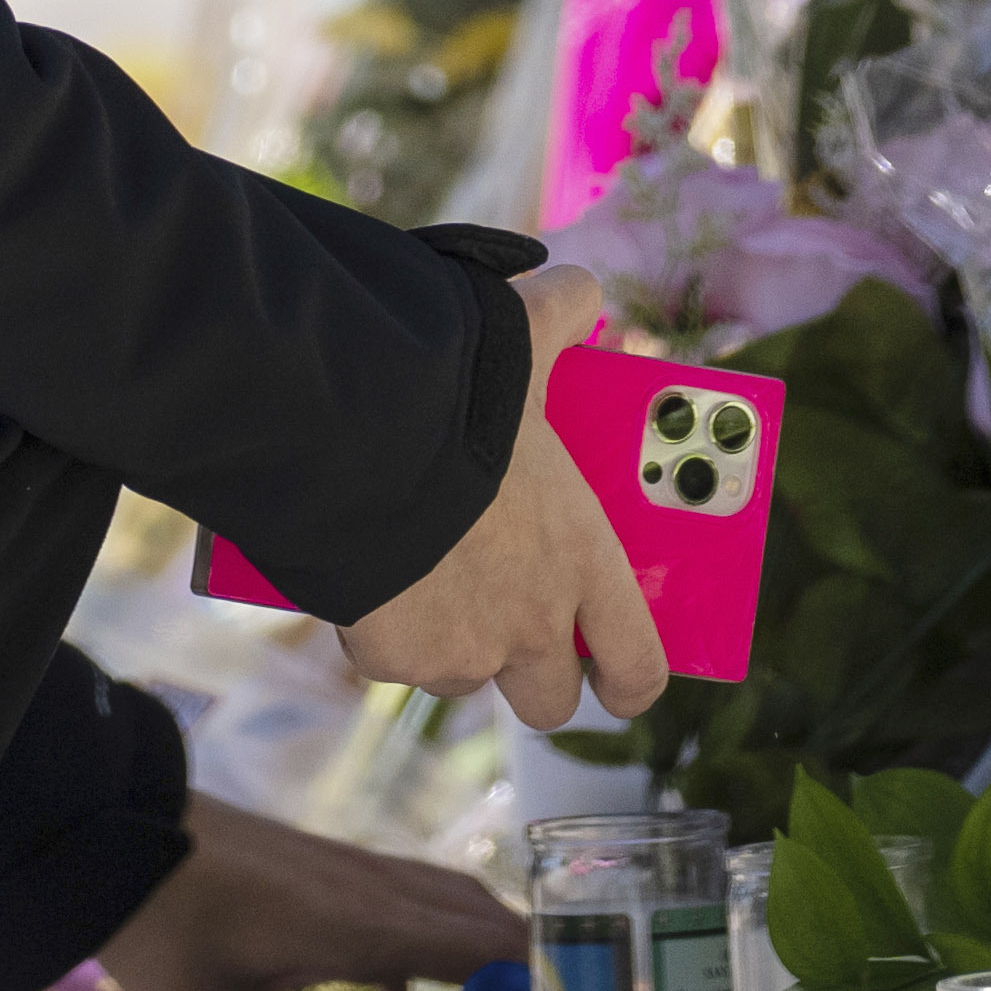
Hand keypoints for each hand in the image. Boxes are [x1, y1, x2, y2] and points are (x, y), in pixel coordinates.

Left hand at [79, 790, 525, 990]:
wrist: (120, 833)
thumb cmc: (164, 932)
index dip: (534, 978)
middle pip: (483, 916)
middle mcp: (376, 893)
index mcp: (363, 931)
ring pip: (449, 897)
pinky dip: (436, 930)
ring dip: (487, 939)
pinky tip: (402, 982)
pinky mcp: (328, 862)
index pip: (479, 947)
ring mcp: (354, 870)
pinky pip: (410, 895)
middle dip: (530, 963)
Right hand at [335, 266, 669, 731]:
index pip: (638, 666)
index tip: (618, 678)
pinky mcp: (389, 657)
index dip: (631, 681)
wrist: (352, 433)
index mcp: (584, 562)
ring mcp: (459, 651)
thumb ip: (563, 311)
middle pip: (547, 699)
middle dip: (533, 672)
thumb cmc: (454, 388)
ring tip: (424, 575)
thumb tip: (577, 291)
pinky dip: (380, 627)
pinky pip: (389, 657)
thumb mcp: (522, 335)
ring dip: (450, 640)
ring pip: (460, 673)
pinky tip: (366, 573)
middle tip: (511, 624)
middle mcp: (531, 625)